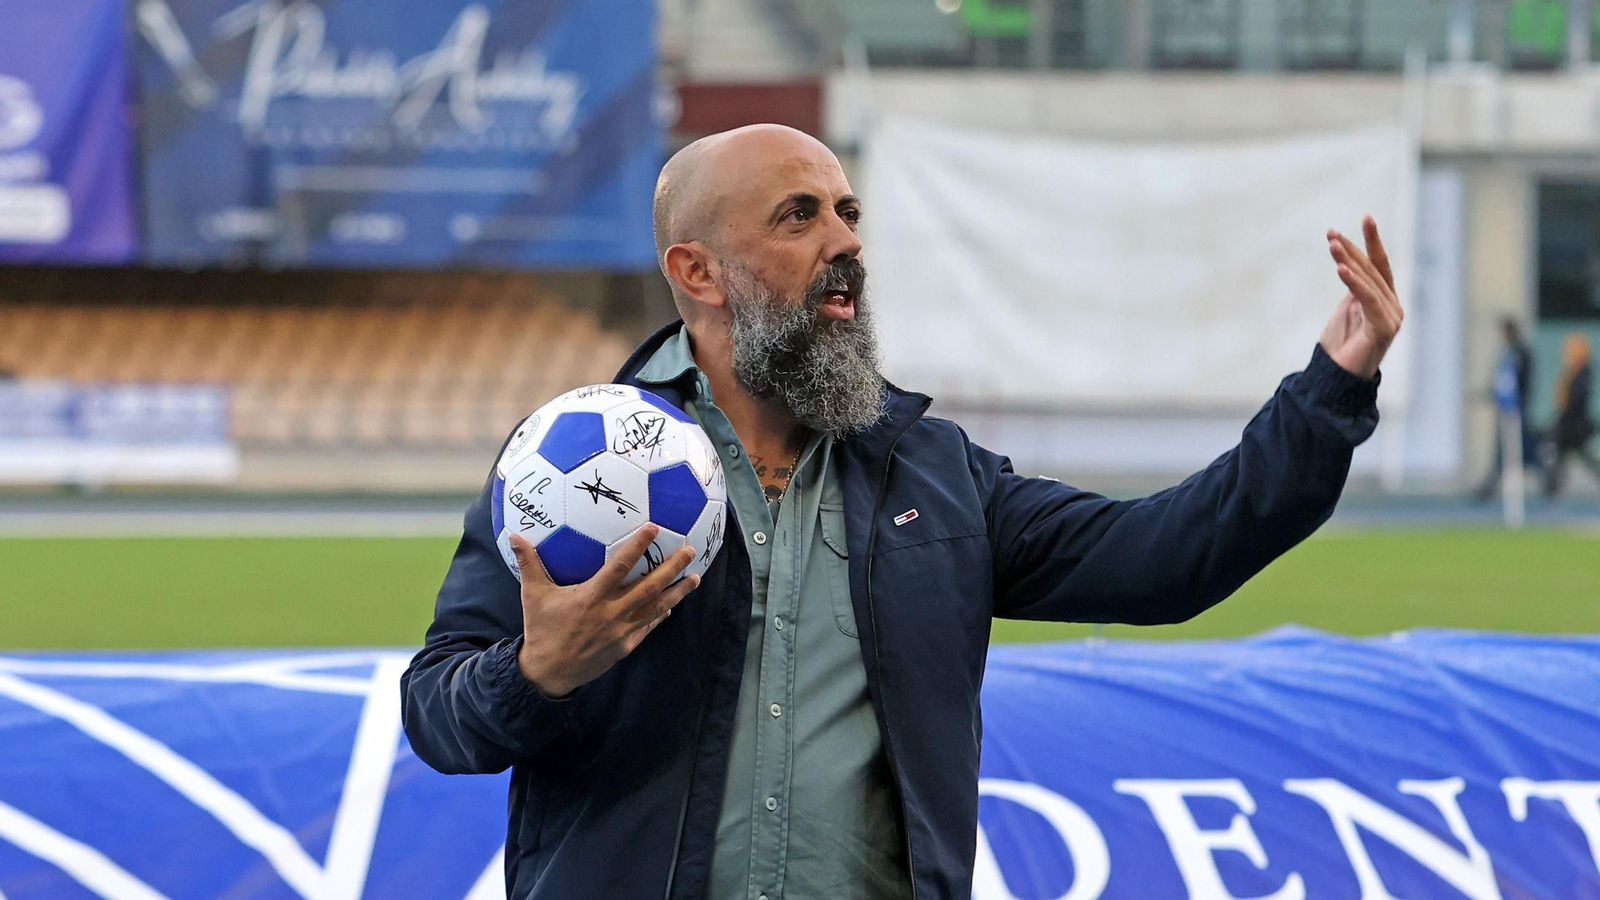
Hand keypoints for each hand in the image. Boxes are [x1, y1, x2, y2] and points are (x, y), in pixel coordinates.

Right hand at [510, 525, 698, 697]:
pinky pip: (648, 626)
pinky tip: (673, 605)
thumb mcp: (533, 595)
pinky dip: (661, 614)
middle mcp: (611, 612)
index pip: (620, 566)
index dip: (638, 546)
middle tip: (690, 550)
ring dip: (677, 592)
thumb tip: (515, 536)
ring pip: (656, 608)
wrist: (548, 672)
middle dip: (672, 568)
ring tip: (695, 578)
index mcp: (591, 597)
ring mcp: (621, 631)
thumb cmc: (541, 629)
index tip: (654, 528)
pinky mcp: (625, 646)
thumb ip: (529, 564)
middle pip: (649, 586)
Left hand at [1319, 215, 1403, 379]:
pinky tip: (1341, 268)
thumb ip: (1355, 288)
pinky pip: (1367, 300)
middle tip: (1332, 232)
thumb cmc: (1341, 345)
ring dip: (1349, 261)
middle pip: (1373, 270)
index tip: (1366, 217)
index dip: (1372, 241)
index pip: (1380, 264)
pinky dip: (1354, 282)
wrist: (1337, 377)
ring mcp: (1391, 317)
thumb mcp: (1347, 308)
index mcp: (1386, 299)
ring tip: (1332, 244)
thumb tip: (1349, 264)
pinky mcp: (1383, 329)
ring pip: (1369, 282)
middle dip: (1353, 248)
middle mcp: (1393, 306)